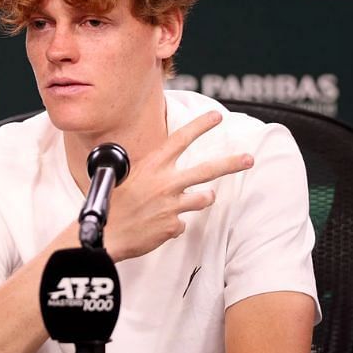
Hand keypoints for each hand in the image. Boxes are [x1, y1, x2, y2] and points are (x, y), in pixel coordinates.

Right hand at [104, 111, 252, 261]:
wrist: (104, 236)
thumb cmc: (111, 207)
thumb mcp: (126, 178)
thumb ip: (150, 173)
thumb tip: (163, 171)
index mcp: (152, 166)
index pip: (181, 139)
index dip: (200, 126)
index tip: (216, 117)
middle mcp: (165, 183)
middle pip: (207, 169)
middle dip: (232, 163)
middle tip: (249, 158)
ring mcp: (171, 205)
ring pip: (204, 198)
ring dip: (200, 199)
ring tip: (190, 202)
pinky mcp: (172, 226)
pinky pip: (181, 223)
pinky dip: (171, 225)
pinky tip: (156, 226)